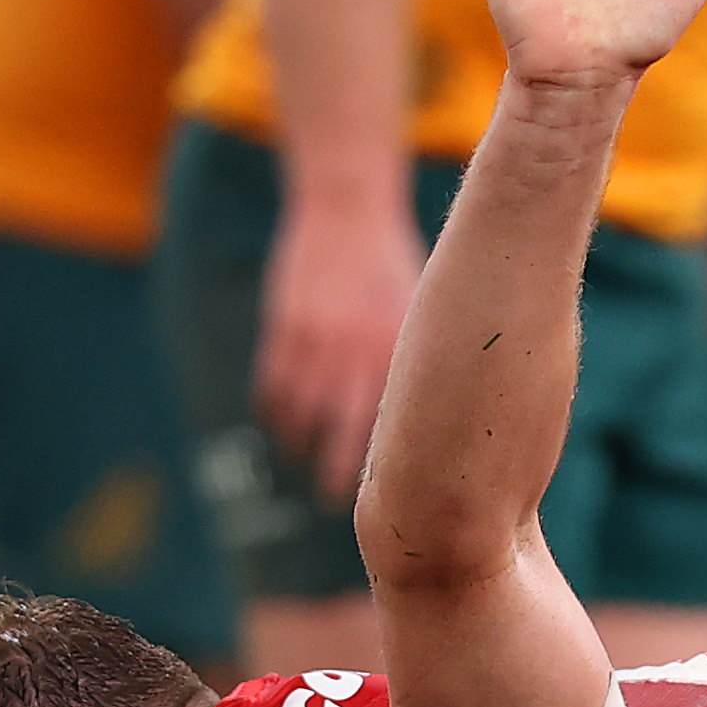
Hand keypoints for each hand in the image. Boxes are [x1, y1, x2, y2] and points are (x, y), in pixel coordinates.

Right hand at [256, 180, 422, 510]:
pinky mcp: (284, 328)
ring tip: (302, 456)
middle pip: (342, 434)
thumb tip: (433, 418)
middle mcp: (358, 352)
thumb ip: (421, 358)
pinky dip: (275, 411)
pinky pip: (273, 386)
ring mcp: (316, 341)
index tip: (391, 496)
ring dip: (299, 442)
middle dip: (335, 472)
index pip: (393, 427)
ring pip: (299, 415)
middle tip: (334, 498)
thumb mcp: (421, 309)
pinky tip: (280, 424)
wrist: (349, 207)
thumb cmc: (395, 263)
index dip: (390, 466)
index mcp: (399, 351)